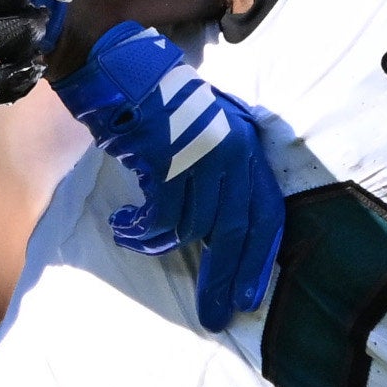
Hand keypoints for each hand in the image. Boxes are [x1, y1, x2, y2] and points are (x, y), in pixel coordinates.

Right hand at [75, 22, 283, 328]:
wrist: (120, 69)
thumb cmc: (157, 105)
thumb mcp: (201, 137)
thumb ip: (214, 179)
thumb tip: (215, 235)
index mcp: (246, 147)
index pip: (266, 214)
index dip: (258, 260)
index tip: (249, 299)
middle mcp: (232, 150)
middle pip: (235, 230)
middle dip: (223, 278)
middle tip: (214, 317)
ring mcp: (202, 153)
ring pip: (192, 227)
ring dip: (160, 244)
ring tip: (136, 238)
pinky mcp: (169, 157)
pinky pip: (161, 216)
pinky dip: (143, 231)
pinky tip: (125, 228)